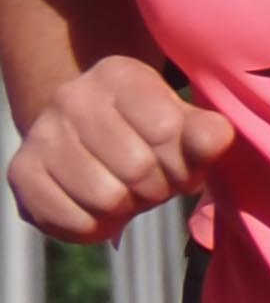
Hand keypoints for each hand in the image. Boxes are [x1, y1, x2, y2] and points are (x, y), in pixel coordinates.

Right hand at [8, 54, 231, 243]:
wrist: (86, 141)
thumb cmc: (150, 135)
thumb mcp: (185, 127)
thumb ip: (206, 133)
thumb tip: (216, 138)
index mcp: (121, 75)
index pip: (169, 130)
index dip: (186, 162)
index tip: (181, 163)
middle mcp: (73, 97)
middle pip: (138, 169)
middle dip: (158, 189)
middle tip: (154, 183)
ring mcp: (42, 134)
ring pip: (106, 199)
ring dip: (127, 209)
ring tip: (126, 192)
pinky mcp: (21, 172)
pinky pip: (74, 221)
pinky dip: (96, 227)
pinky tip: (98, 208)